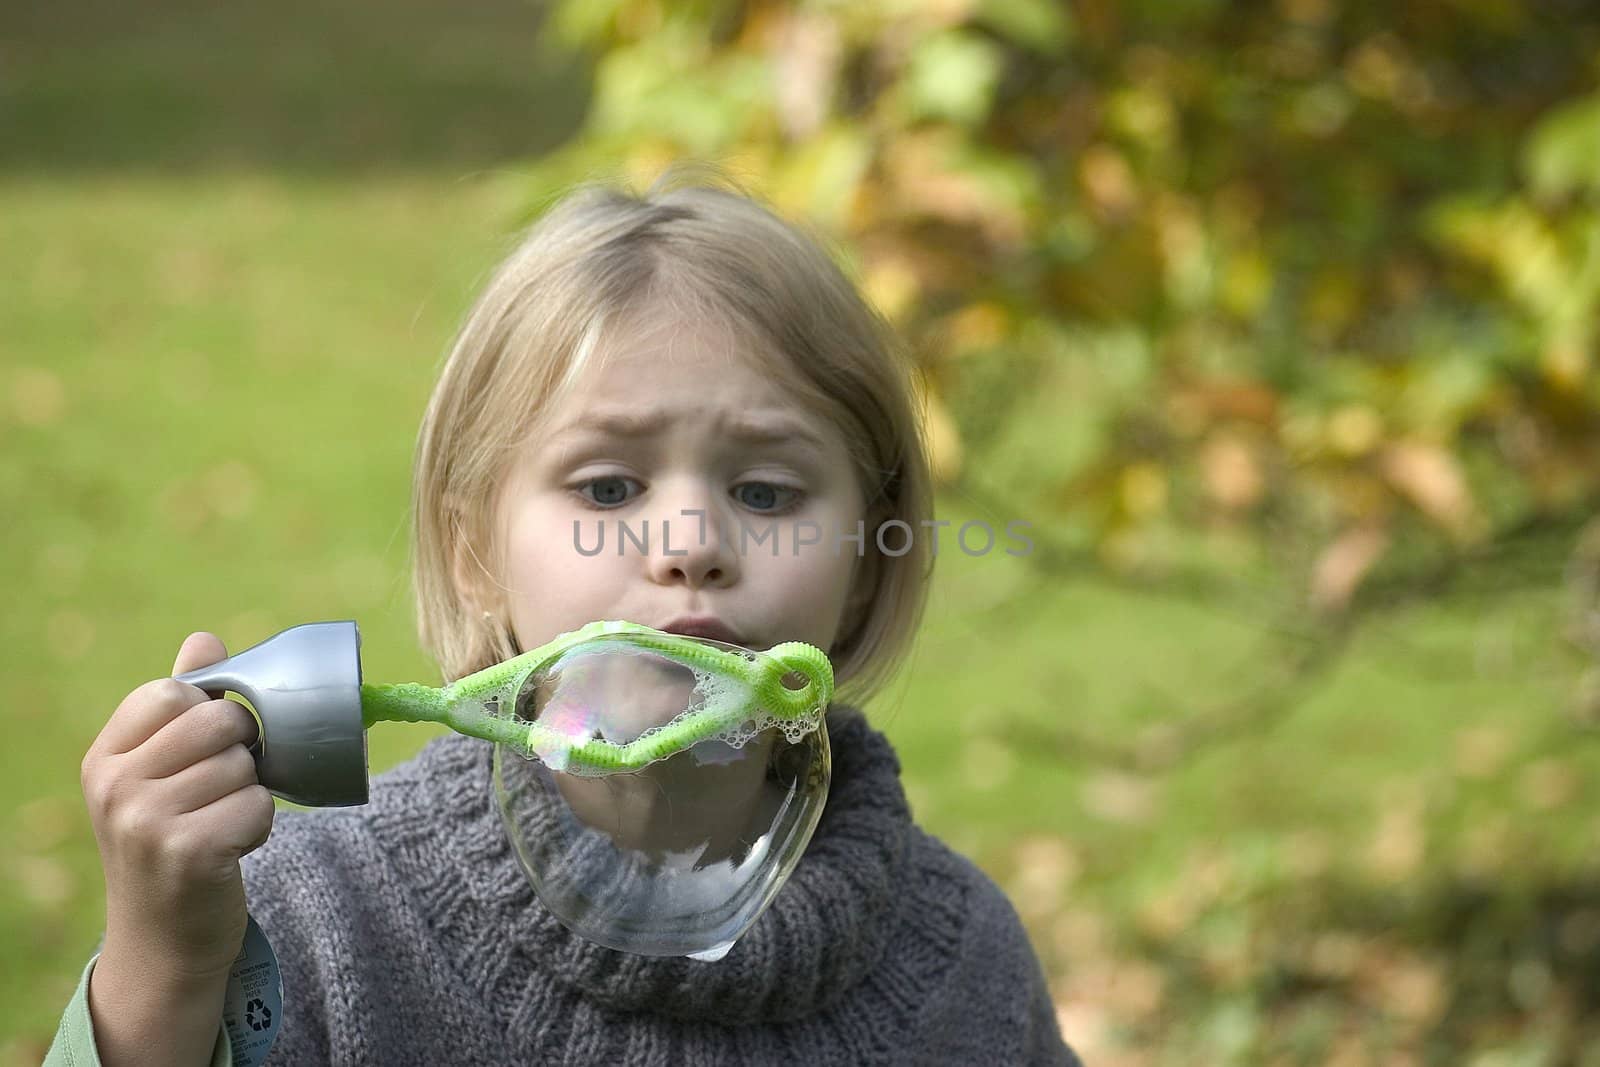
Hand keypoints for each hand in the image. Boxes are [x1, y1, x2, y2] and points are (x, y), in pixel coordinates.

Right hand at [82, 631, 271, 983]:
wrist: (164, 940)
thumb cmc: (171, 841)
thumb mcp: (160, 772)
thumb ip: (183, 705)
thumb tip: (204, 638)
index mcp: (105, 756)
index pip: (173, 690)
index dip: (211, 710)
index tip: (205, 749)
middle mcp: (115, 786)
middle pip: (219, 719)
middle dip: (242, 748)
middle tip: (222, 788)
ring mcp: (145, 821)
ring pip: (245, 765)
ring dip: (250, 793)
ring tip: (220, 823)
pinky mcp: (187, 853)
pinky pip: (258, 805)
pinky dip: (260, 824)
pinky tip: (232, 848)